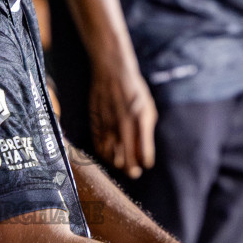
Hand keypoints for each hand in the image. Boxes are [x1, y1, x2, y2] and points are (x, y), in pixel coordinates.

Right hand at [88, 62, 156, 178]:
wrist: (111, 72)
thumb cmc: (134, 91)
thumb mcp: (148, 109)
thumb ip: (146, 132)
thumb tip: (143, 154)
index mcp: (140, 122)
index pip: (144, 156)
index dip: (145, 163)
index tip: (145, 163)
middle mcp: (123, 127)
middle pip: (127, 163)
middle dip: (131, 170)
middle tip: (133, 171)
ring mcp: (108, 127)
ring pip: (111, 159)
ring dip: (117, 163)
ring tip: (121, 161)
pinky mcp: (95, 125)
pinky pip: (99, 149)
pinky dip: (105, 155)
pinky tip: (110, 152)